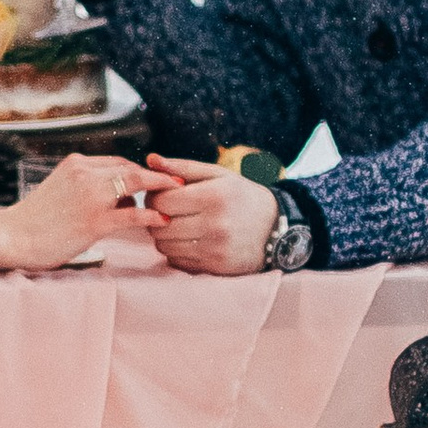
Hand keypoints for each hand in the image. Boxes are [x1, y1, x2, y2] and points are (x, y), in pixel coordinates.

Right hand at [0, 151, 161, 270]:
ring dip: (158, 191)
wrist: (11, 236)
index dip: (140, 170)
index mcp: (76, 164)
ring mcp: (91, 196)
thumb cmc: (34, 220)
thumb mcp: (59, 190)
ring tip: (174, 201)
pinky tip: (162, 220)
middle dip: (157, 176)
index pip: (117, 162)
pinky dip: (152, 216)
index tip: (155, 179)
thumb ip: (85, 186)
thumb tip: (117, 198)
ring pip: (135, 184)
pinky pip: (133, 216)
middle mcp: (85, 173)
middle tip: (178, 183)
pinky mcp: (95, 221)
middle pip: (131, 168)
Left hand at [142, 153, 277, 276]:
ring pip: (164, 246)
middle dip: (156, 217)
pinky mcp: (215, 267)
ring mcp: (215, 249)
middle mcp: (215, 225)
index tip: (162, 195)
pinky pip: (177, 261)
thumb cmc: (242, 197)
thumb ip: (182, 167)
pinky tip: (188, 240)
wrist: (276, 228)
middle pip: (160, 225)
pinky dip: (176, 251)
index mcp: (214, 196)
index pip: (162, 201)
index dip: (154, 197)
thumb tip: (151, 159)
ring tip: (177, 225)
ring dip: (164, 236)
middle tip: (166, 211)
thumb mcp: (218, 175)